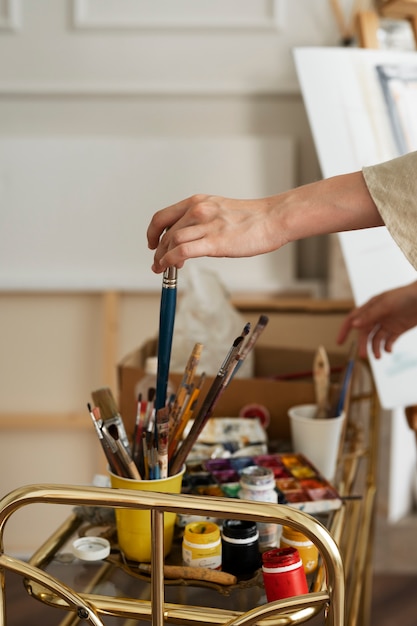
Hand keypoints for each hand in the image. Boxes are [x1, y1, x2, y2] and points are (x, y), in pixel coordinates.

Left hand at [147, 194, 285, 272]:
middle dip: (157, 250)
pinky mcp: (214, 241)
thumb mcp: (220, 210)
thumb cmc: (252, 218)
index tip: (153, 243)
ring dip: (162, 258)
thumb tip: (191, 236)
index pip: (163, 216)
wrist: (273, 218)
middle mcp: (197, 210)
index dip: (153, 232)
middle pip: (164, 232)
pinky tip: (169, 267)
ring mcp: (205, 225)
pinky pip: (182, 251)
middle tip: (158, 262)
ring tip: (163, 268)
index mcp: (198, 202)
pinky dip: (170, 261)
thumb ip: (203, 219)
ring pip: (171, 242)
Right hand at [337, 281, 416, 358]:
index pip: (353, 319)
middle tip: (363, 356)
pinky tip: (389, 350)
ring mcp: (387, 323)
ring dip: (375, 348)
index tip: (339, 342)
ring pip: (376, 339)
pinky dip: (387, 347)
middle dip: (362, 345)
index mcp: (370, 308)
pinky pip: (388, 341)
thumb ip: (370, 315)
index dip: (344, 330)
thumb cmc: (405, 296)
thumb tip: (353, 325)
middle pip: (364, 333)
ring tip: (378, 356)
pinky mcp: (397, 329)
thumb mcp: (386, 305)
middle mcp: (377, 316)